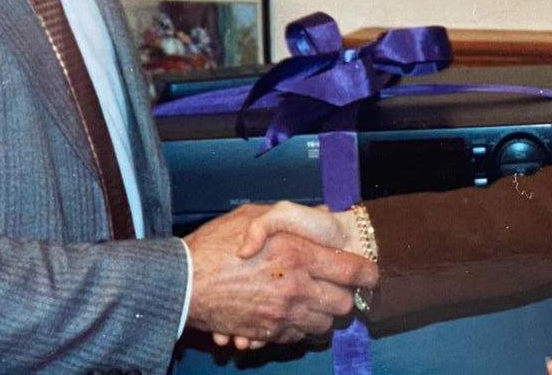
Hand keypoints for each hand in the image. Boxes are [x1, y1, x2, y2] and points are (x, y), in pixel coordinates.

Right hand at [184, 204, 377, 346]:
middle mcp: (296, 288)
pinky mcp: (267, 333)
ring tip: (311, 299)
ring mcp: (282, 315)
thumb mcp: (253, 216)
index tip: (368, 273)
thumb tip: (322, 213)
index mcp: (297, 254)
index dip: (367, 273)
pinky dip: (299, 328)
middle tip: (333, 285)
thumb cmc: (215, 245)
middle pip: (343, 304)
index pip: (353, 271)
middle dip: (343, 296)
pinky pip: (298, 338)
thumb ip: (289, 217)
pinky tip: (288, 312)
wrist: (183, 282)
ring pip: (324, 326)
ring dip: (322, 314)